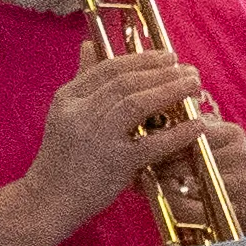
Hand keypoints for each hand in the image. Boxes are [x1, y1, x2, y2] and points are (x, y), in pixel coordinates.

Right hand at [28, 46, 217, 228]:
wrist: (47, 200)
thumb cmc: (62, 157)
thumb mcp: (65, 114)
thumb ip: (83, 81)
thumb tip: (89, 45)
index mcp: (68, 98)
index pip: (108, 68)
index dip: (142, 59)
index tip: (168, 56)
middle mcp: (79, 113)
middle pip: (126, 82)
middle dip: (161, 72)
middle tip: (189, 69)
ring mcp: (96, 138)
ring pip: (137, 104)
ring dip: (170, 91)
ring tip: (194, 86)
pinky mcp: (114, 163)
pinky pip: (152, 144)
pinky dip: (177, 134)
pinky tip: (197, 125)